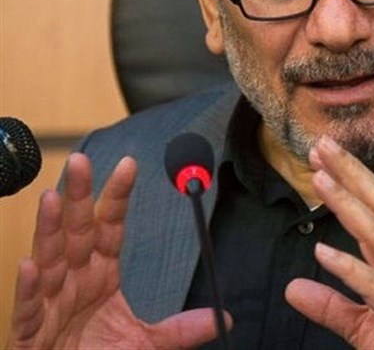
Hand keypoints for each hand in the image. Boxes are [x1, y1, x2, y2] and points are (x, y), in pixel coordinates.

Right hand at [7, 153, 228, 349]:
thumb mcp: (146, 344)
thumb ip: (181, 330)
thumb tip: (223, 317)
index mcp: (100, 277)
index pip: (109, 228)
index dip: (117, 197)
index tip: (130, 165)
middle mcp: (74, 283)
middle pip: (77, 233)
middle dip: (78, 197)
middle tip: (81, 161)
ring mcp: (51, 307)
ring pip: (49, 260)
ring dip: (49, 230)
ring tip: (51, 198)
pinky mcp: (31, 334)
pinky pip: (30, 308)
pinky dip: (30, 288)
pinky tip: (31, 265)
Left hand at [285, 136, 373, 348]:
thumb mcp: (364, 322)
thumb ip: (331, 304)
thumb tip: (294, 288)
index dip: (350, 179)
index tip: (323, 157)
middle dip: (352, 173)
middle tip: (323, 145)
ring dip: (348, 204)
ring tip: (322, 180)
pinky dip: (350, 268)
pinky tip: (324, 253)